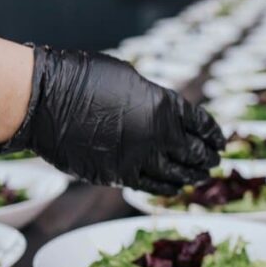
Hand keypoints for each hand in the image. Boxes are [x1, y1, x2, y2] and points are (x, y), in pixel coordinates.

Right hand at [0, 46, 223, 193]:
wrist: (45, 100)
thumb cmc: (82, 77)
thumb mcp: (130, 78)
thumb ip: (154, 98)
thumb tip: (166, 115)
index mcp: (165, 105)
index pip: (201, 123)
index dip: (214, 134)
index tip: (220, 141)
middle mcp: (158, 135)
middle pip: (193, 152)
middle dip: (207, 157)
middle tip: (215, 162)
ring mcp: (138, 159)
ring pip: (176, 174)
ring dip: (192, 176)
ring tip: (201, 177)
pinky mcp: (117, 176)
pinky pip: (150, 186)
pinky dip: (166, 188)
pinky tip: (175, 188)